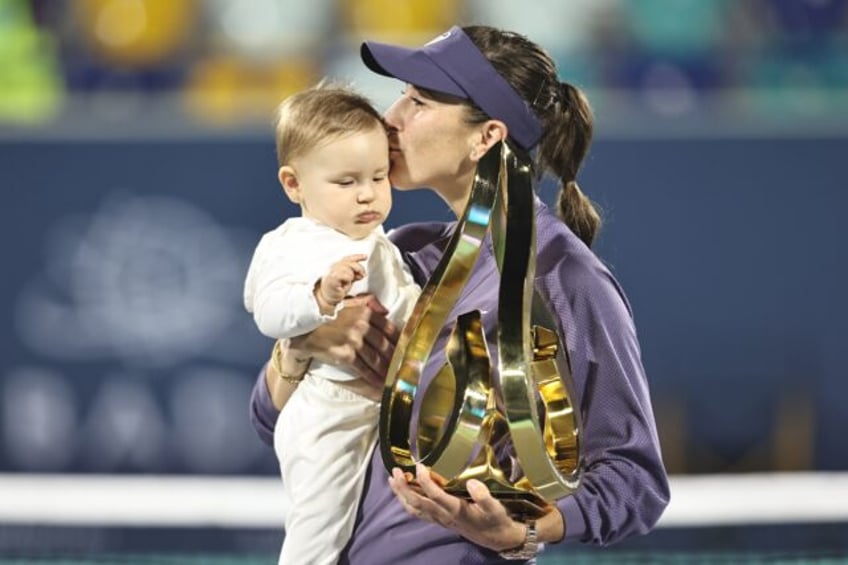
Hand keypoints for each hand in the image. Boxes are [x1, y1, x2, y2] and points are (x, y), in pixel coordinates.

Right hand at [289, 294, 396, 387]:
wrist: (305, 325)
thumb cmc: (327, 313)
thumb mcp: (348, 301)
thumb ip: (368, 302)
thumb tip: (386, 311)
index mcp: (365, 312)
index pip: (389, 328)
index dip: (399, 340)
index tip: (406, 349)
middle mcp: (362, 326)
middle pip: (385, 345)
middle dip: (396, 358)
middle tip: (405, 368)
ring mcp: (354, 341)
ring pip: (376, 358)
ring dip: (386, 370)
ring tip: (395, 378)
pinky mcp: (345, 355)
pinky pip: (363, 368)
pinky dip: (373, 377)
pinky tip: (380, 383)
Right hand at [316, 254, 366, 312]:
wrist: (326, 297)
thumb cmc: (336, 288)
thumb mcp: (348, 279)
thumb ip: (354, 274)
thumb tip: (362, 273)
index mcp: (338, 265)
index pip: (349, 258)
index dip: (358, 256)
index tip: (365, 256)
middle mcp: (334, 266)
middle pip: (350, 262)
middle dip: (359, 268)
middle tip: (361, 276)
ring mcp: (332, 271)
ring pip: (348, 269)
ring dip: (351, 277)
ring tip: (346, 283)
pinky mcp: (332, 278)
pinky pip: (344, 275)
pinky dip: (347, 279)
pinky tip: (344, 284)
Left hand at [388, 464, 527, 551]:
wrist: (496, 538)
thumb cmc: (495, 520)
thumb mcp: (496, 509)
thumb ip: (484, 497)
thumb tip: (472, 482)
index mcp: (457, 510)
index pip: (436, 496)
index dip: (426, 481)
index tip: (420, 466)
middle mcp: (444, 515)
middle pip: (418, 503)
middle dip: (404, 488)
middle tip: (395, 472)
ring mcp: (440, 519)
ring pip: (415, 509)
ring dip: (401, 495)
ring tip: (392, 480)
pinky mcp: (439, 519)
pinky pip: (418, 512)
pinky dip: (407, 501)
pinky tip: (403, 492)